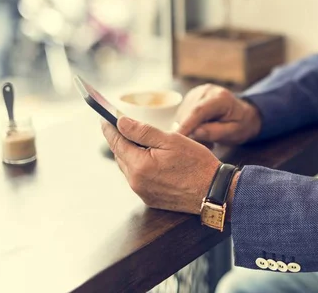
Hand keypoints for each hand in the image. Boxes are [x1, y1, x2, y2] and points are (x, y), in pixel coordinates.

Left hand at [101, 117, 220, 213]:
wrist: (213, 190)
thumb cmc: (196, 163)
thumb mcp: (171, 140)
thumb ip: (143, 131)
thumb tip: (120, 123)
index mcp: (139, 165)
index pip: (116, 142)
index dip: (109, 128)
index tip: (104, 119)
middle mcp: (136, 181)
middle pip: (120, 155)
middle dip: (122, 140)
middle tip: (125, 127)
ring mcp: (142, 192)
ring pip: (129, 167)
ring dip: (131, 154)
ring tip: (143, 143)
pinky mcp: (150, 199)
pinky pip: (138, 179)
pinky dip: (141, 167)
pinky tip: (153, 160)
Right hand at [174, 84, 261, 144]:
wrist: (244, 113)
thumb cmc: (241, 124)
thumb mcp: (234, 132)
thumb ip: (216, 132)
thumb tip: (195, 132)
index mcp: (220, 97)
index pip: (198, 111)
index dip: (186, 125)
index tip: (176, 138)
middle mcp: (206, 91)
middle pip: (188, 113)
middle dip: (190, 132)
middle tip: (206, 145)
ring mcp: (197, 92)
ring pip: (182, 115)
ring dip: (190, 130)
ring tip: (208, 138)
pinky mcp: (190, 97)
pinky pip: (182, 115)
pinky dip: (188, 126)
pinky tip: (202, 130)